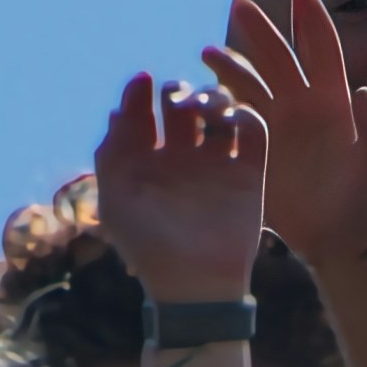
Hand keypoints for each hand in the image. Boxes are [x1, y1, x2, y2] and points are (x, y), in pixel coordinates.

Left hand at [90, 74, 269, 306]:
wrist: (195, 285)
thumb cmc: (149, 247)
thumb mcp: (117, 198)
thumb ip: (113, 152)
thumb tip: (120, 108)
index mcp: (148, 161)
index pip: (144, 111)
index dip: (141, 91)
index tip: (144, 82)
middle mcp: (182, 158)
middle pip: (183, 104)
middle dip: (179, 92)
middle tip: (177, 103)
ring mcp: (217, 164)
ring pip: (219, 111)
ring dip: (213, 98)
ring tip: (205, 110)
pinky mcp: (249, 175)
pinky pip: (254, 131)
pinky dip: (246, 116)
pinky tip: (232, 121)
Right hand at [208, 0, 366, 272]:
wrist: (339, 238)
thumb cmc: (364, 199)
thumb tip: (364, 91)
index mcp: (333, 100)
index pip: (322, 49)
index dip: (311, 19)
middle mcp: (301, 104)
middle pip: (278, 57)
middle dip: (261, 30)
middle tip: (241, 6)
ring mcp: (276, 125)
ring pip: (249, 82)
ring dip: (230, 66)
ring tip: (208, 54)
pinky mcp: (254, 147)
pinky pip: (231, 117)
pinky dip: (216, 104)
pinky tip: (199, 99)